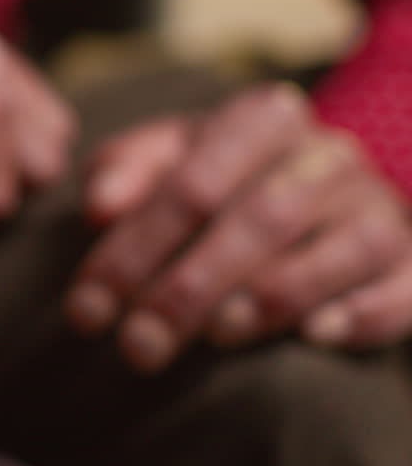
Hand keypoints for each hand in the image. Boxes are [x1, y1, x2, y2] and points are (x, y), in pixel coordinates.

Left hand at [68, 84, 411, 373]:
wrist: (313, 185)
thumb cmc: (216, 178)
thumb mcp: (163, 159)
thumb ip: (124, 171)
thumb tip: (99, 207)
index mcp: (259, 119)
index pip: (190, 183)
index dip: (132, 250)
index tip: (85, 311)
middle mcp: (326, 155)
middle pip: (258, 218)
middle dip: (188, 288)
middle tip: (137, 346)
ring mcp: (377, 205)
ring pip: (341, 245)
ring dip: (278, 293)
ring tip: (217, 335)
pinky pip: (405, 286)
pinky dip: (366, 312)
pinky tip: (317, 338)